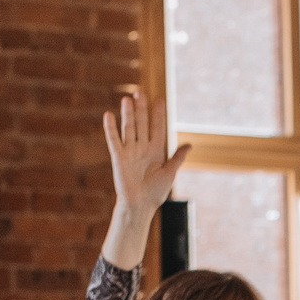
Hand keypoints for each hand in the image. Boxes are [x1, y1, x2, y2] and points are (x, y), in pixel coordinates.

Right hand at [104, 93, 187, 218]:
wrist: (140, 206)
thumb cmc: (156, 193)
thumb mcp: (170, 173)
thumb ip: (177, 157)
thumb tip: (190, 144)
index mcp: (156, 151)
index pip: (157, 128)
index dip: (158, 115)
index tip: (159, 100)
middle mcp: (142, 148)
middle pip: (142, 124)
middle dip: (141, 109)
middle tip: (140, 93)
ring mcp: (130, 152)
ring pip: (129, 128)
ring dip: (128, 114)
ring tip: (127, 99)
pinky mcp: (118, 158)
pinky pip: (114, 140)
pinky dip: (111, 129)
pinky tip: (109, 115)